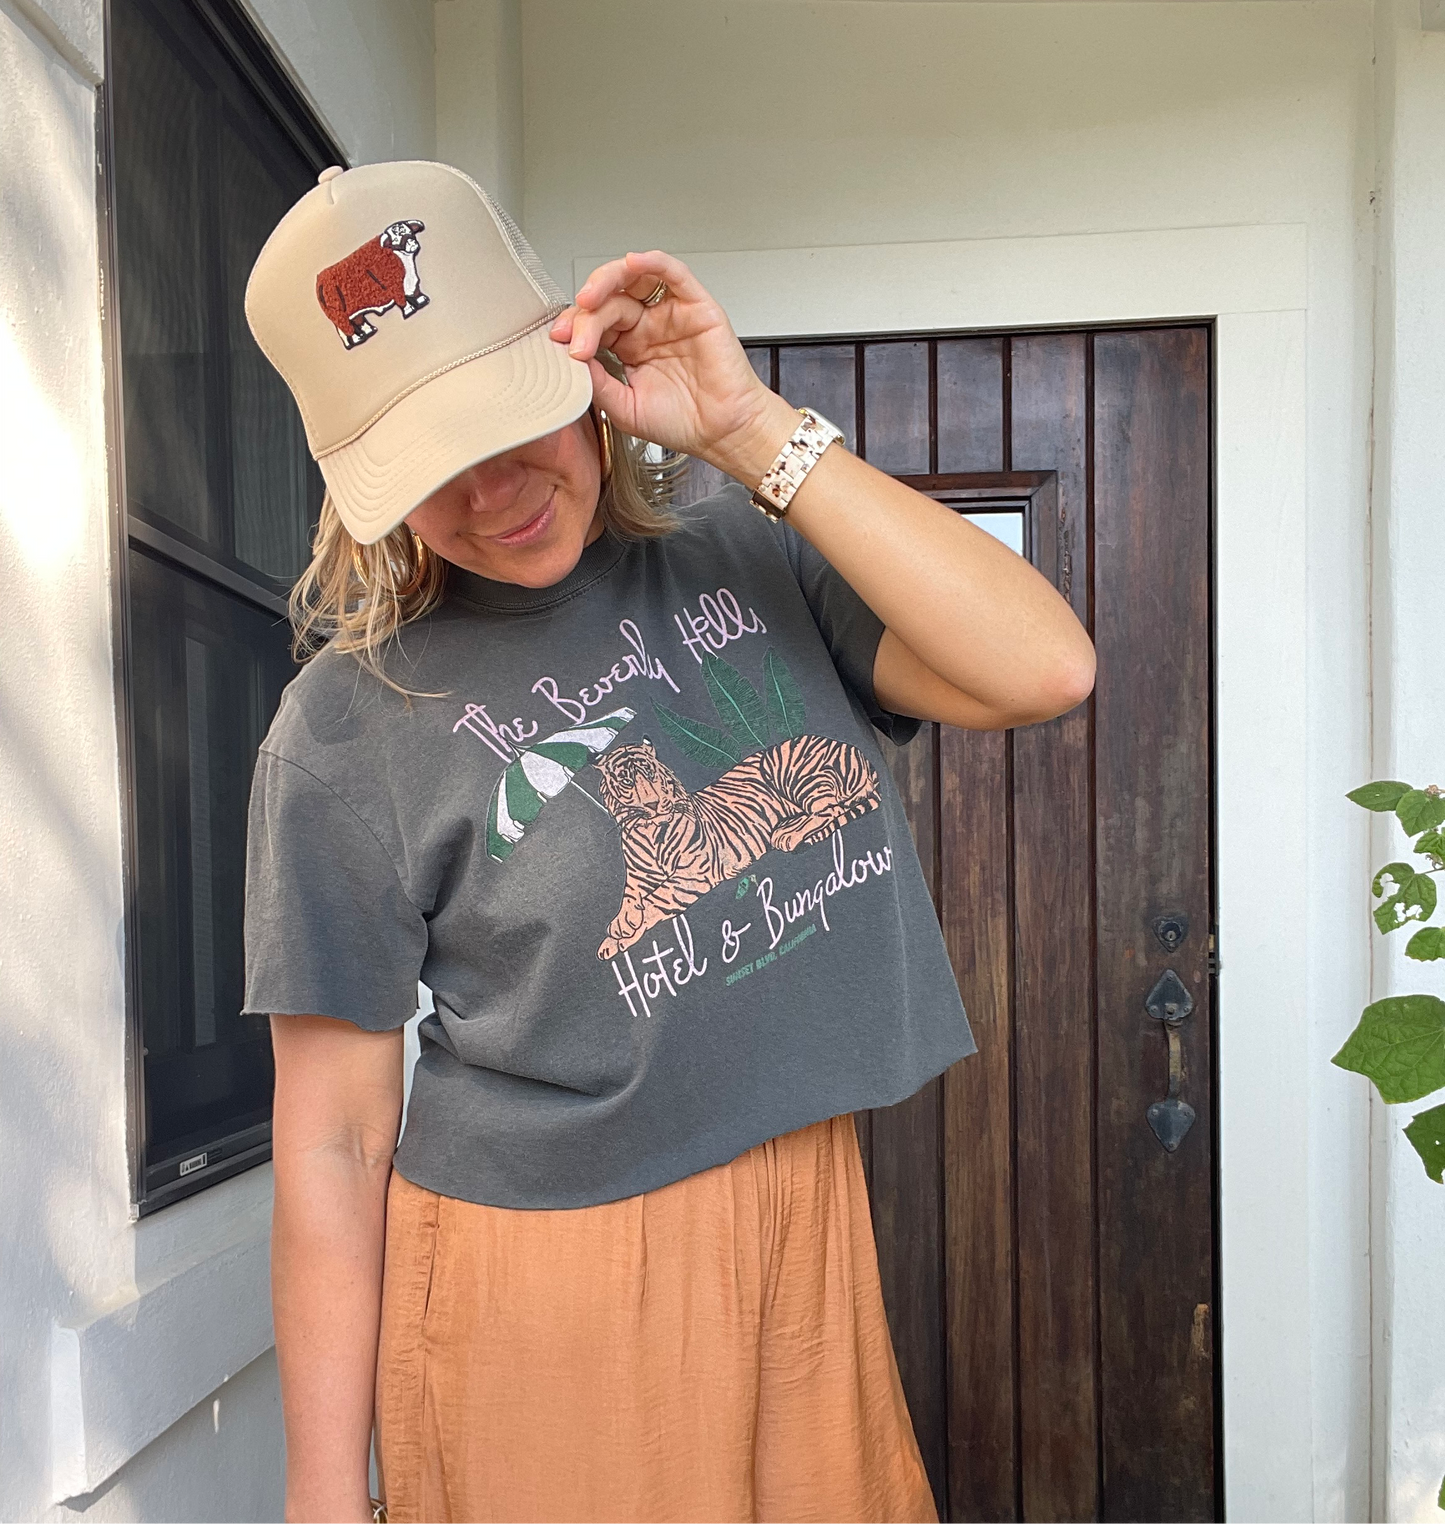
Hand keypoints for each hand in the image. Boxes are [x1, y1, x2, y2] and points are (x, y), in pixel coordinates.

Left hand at [549, 251, 798, 482]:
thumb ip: (598, 382)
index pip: (594, 324)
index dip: (574, 328)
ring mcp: (671, 314)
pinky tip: (633, 263)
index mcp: (628, 347)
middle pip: (609, 302)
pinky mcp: (696, 307)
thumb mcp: (624, 408)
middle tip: (574, 337)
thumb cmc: (683, 422)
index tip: (558, 342)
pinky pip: (673, 274)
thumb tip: (570, 356)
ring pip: (635, 279)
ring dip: (608, 280)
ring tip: (590, 297)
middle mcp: (648, 326)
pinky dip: (653, 263)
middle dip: (586, 317)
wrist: (723, 433)